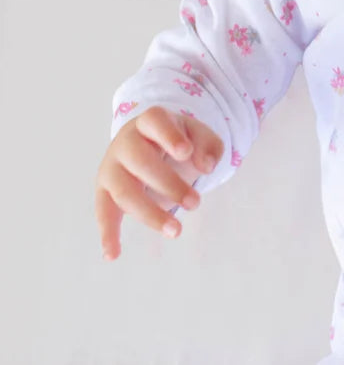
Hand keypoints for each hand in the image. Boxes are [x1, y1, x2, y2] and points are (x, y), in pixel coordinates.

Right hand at [95, 106, 223, 259]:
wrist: (153, 145)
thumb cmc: (179, 141)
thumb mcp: (199, 136)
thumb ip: (208, 146)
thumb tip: (207, 167)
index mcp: (151, 121)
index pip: (155, 121)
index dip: (168, 136)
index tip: (186, 153)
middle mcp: (126, 142)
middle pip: (140, 161)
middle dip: (169, 184)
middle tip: (195, 203)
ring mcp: (112, 166)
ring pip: (124, 191)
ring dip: (149, 214)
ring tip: (176, 231)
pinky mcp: (104, 190)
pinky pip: (103, 212)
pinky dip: (107, 234)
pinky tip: (113, 254)